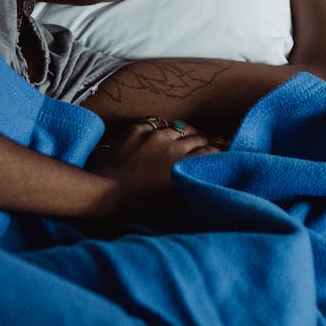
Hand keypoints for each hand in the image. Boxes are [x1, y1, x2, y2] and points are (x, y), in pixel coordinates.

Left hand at [85, 117, 221, 218]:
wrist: (105, 191)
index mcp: (184, 163)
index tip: (220, 153)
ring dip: (184, 132)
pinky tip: (160, 131)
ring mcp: (154, 134)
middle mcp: (173, 145)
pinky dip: (160, 129)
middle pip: (197, 137)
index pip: (210, 152)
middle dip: (204, 141)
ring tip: (186, 135)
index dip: (217, 152)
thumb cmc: (138, 202)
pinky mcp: (137, 130)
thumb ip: (186, 180)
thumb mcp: (169, 196)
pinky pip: (154, 123)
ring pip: (178, 127)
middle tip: (208, 143)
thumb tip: (196, 175)